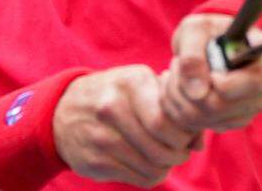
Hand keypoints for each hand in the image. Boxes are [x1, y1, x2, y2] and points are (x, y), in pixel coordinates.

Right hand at [54, 65, 198, 187]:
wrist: (62, 110)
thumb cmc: (114, 95)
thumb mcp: (140, 86)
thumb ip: (173, 107)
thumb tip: (199, 142)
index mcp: (129, 82)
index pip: (165, 122)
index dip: (183, 134)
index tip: (185, 135)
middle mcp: (111, 108)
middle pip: (161, 148)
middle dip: (178, 154)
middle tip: (179, 150)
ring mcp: (100, 137)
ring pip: (152, 167)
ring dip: (165, 166)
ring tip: (162, 156)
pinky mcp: (95, 162)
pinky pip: (138, 179)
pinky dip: (150, 175)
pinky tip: (145, 163)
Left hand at [161, 16, 261, 132]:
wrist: (205, 44)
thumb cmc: (206, 31)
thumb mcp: (195, 29)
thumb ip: (193, 54)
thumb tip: (197, 93)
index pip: (255, 82)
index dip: (225, 83)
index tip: (210, 74)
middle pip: (222, 105)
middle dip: (188, 88)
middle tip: (176, 65)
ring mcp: (253, 106)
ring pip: (207, 117)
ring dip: (179, 97)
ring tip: (176, 73)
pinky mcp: (235, 120)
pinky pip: (202, 124)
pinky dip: (181, 108)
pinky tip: (180, 88)